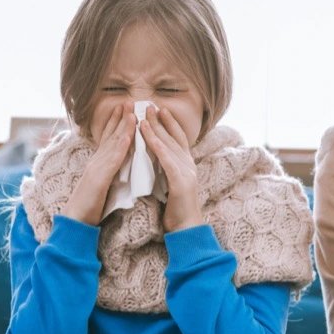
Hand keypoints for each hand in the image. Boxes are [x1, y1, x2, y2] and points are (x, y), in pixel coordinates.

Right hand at [63, 102, 136, 225]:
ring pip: (111, 143)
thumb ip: (109, 174)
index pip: (107, 139)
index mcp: (98, 164)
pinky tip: (128, 135)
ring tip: (131, 110)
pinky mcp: (98, 179)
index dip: (115, 123)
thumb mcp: (101, 186)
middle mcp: (96, 162)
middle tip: (128, 100)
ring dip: (121, 125)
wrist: (75, 222)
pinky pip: (112, 160)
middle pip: (109, 135)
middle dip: (119, 117)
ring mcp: (96, 168)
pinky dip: (120, 146)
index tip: (124, 109)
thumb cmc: (89, 208)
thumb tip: (119, 168)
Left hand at [140, 104, 204, 232]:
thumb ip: (167, 170)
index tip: (159, 110)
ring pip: (169, 144)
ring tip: (145, 115)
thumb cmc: (176, 209)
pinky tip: (147, 135)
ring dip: (156, 128)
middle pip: (174, 137)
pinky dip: (156, 145)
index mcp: (186, 165)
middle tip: (149, 104)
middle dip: (161, 120)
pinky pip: (166, 159)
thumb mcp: (171, 184)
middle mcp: (188, 165)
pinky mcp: (181, 181)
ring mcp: (186, 172)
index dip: (169, 123)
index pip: (178, 138)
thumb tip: (156, 159)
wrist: (186, 228)